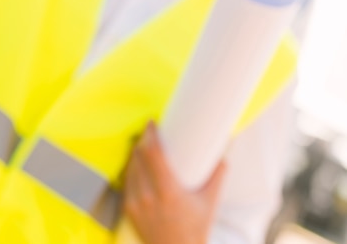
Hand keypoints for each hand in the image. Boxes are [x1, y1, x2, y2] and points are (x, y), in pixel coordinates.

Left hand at [123, 122, 226, 243]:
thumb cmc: (195, 229)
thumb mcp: (209, 203)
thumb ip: (217, 177)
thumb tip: (225, 155)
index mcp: (169, 191)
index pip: (153, 154)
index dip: (150, 135)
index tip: (151, 123)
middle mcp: (149, 196)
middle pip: (138, 157)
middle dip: (142, 141)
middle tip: (148, 132)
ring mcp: (136, 203)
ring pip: (130, 168)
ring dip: (134, 154)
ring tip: (141, 144)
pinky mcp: (129, 210)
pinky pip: (126, 182)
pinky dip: (130, 170)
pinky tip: (135, 163)